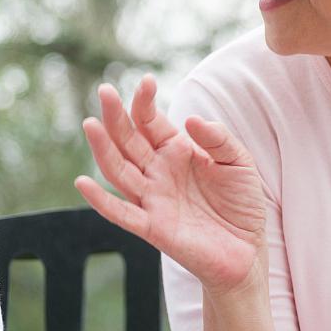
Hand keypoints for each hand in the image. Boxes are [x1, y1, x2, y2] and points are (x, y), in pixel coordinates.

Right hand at [73, 75, 266, 294]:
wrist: (247, 249)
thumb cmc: (241, 203)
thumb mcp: (239, 162)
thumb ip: (218, 138)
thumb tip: (190, 120)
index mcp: (176, 150)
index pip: (150, 121)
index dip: (145, 101)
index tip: (146, 81)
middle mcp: (158, 171)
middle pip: (128, 140)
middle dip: (115, 116)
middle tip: (105, 91)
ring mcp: (152, 198)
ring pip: (119, 171)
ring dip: (103, 149)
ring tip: (91, 124)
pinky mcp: (152, 227)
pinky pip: (121, 213)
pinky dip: (100, 200)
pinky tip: (83, 183)